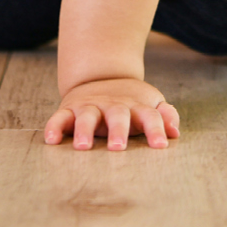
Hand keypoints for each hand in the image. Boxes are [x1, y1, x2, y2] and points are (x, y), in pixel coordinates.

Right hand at [44, 76, 180, 150]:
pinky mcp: (70, 109)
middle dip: (118, 130)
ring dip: (84, 130)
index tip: (161, 145)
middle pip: (118, 115)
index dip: (157, 129)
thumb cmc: (132, 103)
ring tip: (83, 147)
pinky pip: (59, 118)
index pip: (150, 116)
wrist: (103, 78)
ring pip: (87, 116)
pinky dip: (54, 127)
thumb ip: (165, 117)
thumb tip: (175, 132)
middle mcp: (113, 106)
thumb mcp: (151, 105)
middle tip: (118, 148)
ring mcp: (91, 106)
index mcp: (136, 107)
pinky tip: (52, 141)